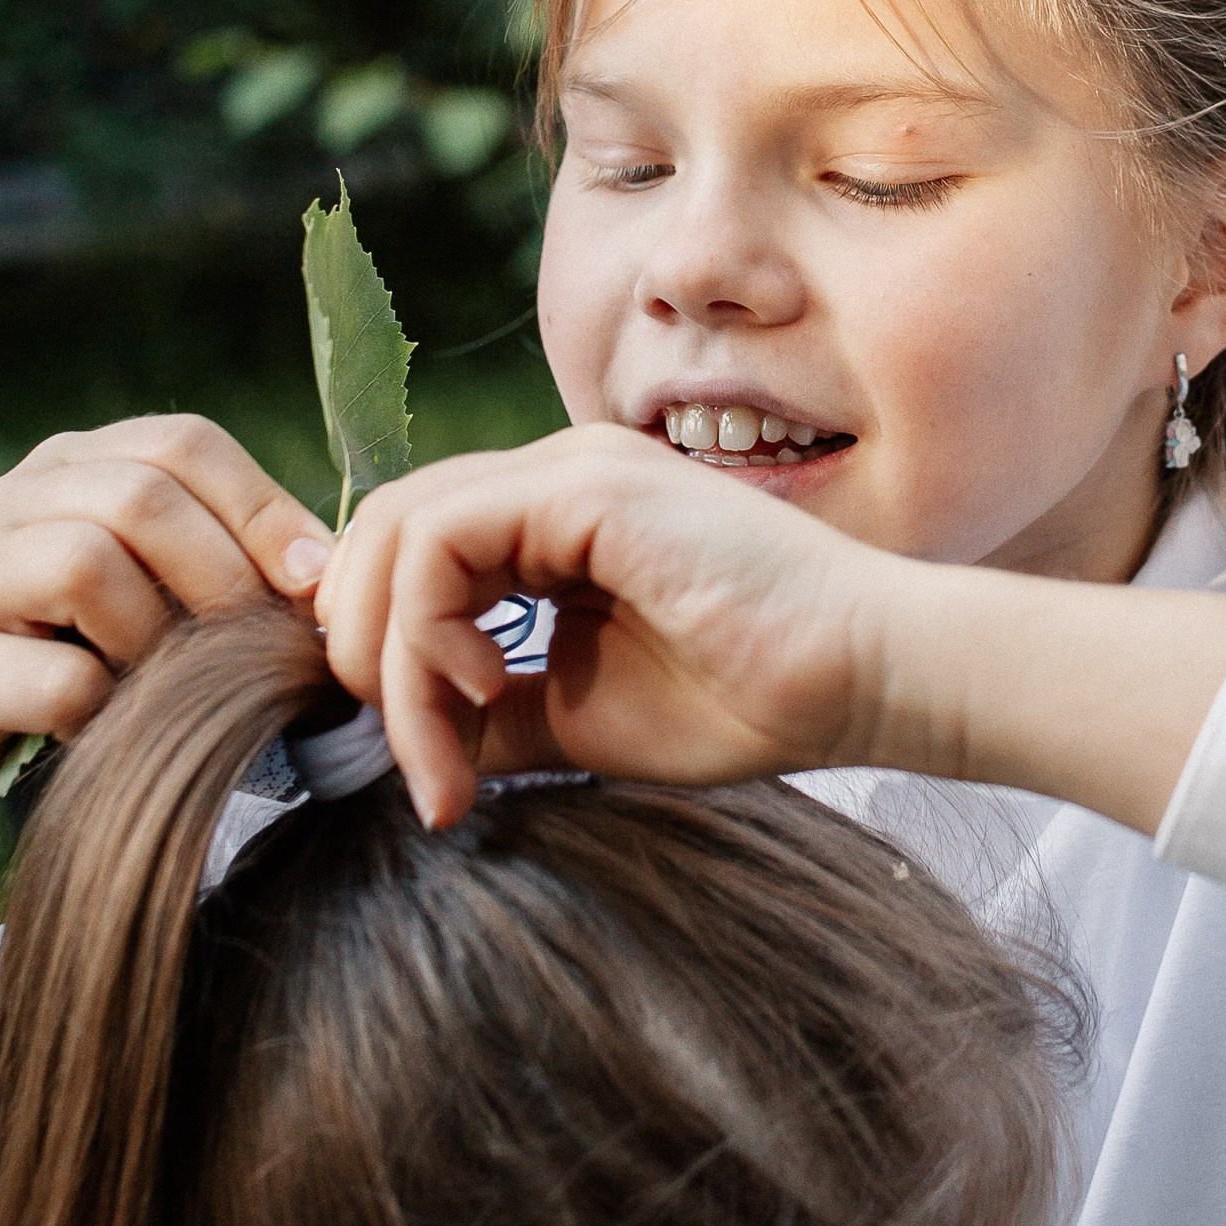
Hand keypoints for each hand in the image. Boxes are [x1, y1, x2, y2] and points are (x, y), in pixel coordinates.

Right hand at [0, 416, 333, 980]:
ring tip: (177, 695)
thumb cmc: (103, 693)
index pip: (180, 443)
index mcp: (67, 471)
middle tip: (262, 652)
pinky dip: (110, 716)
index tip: (314, 584)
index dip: (261, 508)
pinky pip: (55, 680)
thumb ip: (232, 571)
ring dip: (160, 642)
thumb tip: (337, 570)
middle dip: (222, 577)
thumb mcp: (168, 613)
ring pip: (83, 565)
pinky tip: (114, 740)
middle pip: (136, 496)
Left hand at [320, 426, 904, 826]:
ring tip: (435, 750)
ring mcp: (571, 470)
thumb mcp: (583, 716)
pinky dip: (427, 627)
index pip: (412, 551)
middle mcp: (555, 477)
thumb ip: (491, 713)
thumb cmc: (753, 699)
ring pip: (398, 530)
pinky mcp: (586, 487)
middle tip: (405, 755)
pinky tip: (476, 693)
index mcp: (556, 520)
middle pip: (383, 528)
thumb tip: (402, 743)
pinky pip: (442, 539)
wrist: (865, 680)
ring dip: (389, 656)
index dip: (377, 641)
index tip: (409, 750)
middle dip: (360, 647)